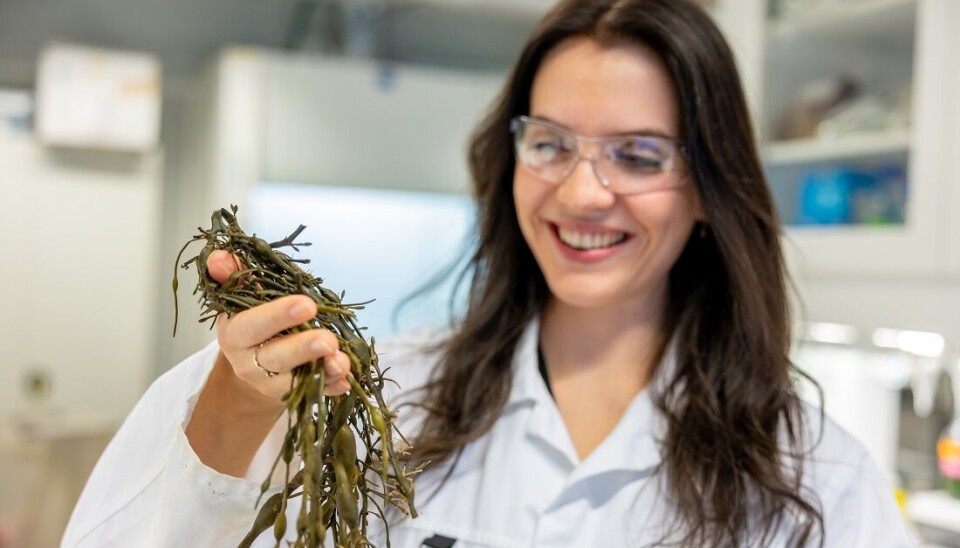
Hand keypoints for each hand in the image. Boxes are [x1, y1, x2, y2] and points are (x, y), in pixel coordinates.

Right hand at [206, 250, 352, 400]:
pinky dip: (332, 387)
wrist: (251, 363)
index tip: (307, 304)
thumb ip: (233, 276)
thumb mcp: (239, 298)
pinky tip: (346, 380)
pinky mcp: (294, 394)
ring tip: (343, 362)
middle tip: (328, 339)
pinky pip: (316, 392)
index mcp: (235, 335)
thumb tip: (221, 255)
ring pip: (297, 380)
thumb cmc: (251, 320)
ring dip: (323, 371)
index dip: (277, 316)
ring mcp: (272, 383)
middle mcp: (251, 363)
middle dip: (303, 349)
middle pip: (276, 358)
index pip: (252, 326)